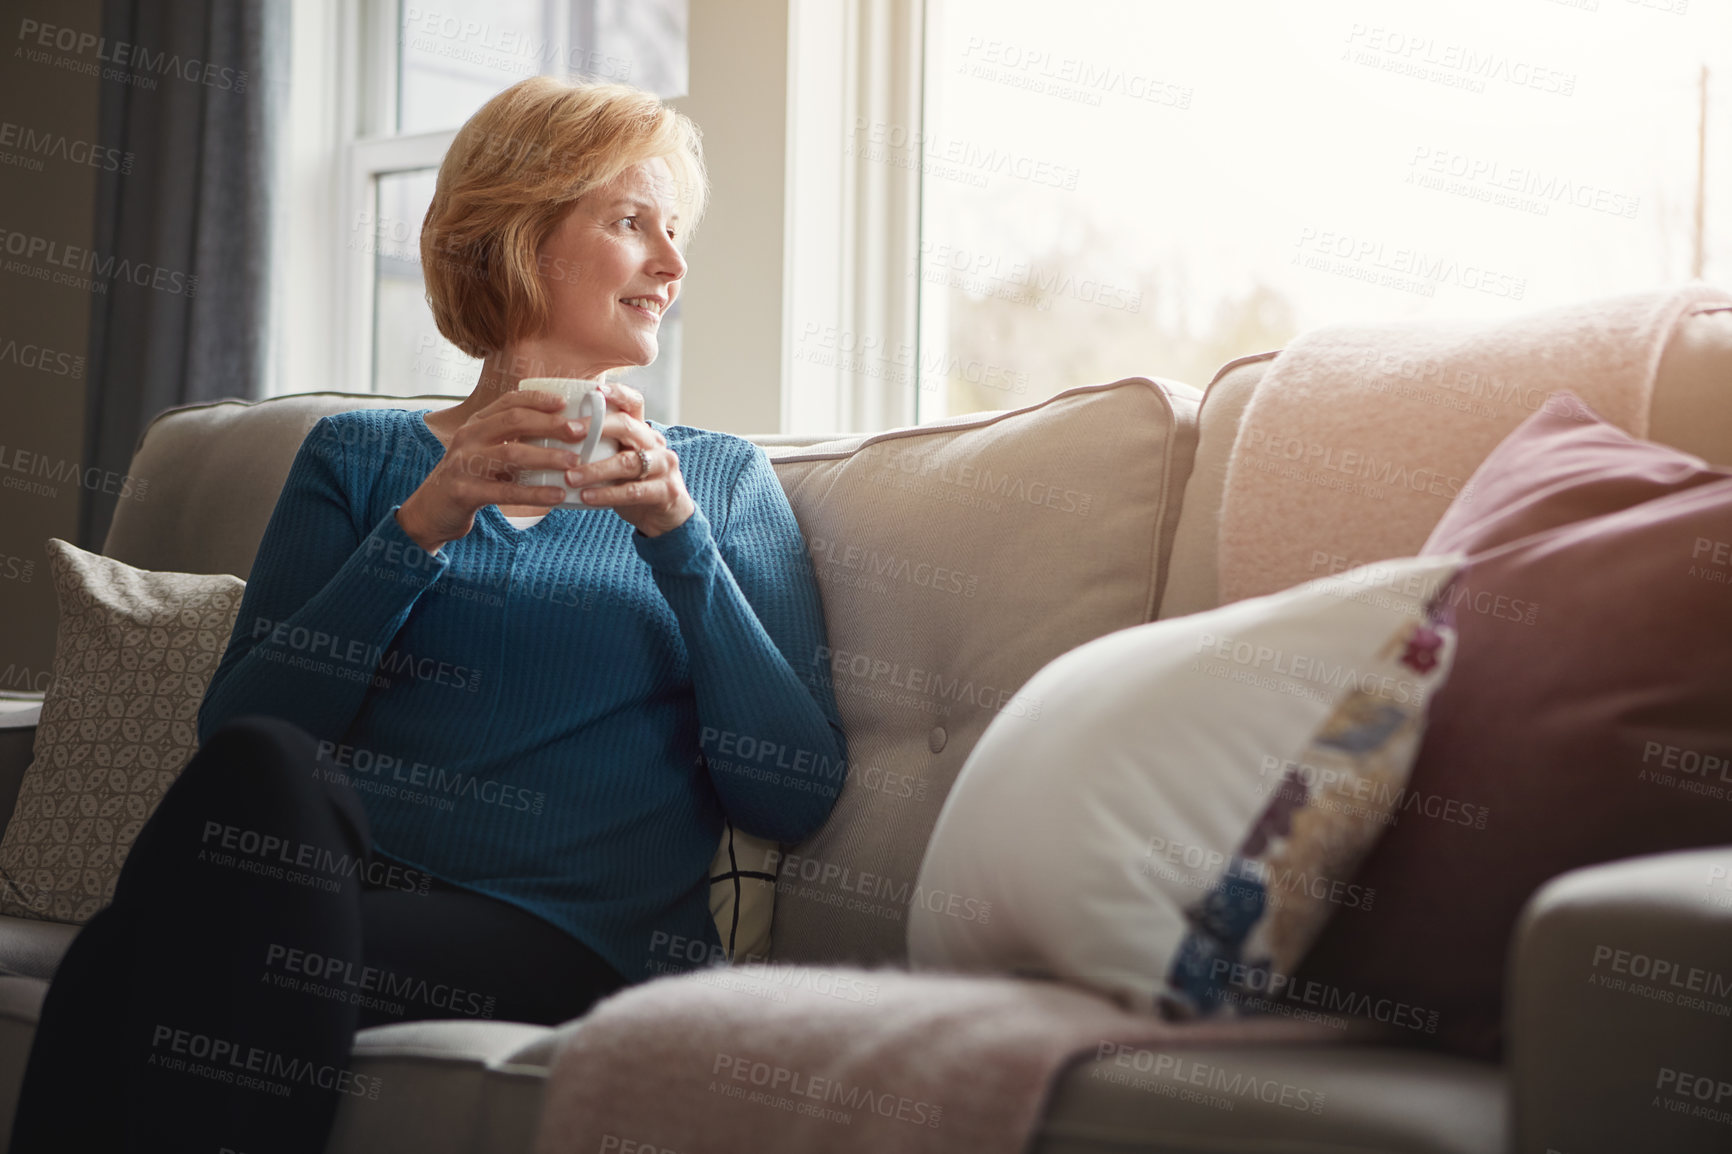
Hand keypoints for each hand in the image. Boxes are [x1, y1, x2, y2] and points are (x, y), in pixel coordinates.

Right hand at [395, 390, 580, 552]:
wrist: (430, 511)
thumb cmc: (469, 479)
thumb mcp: (485, 453)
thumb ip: (512, 441)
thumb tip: (560, 434)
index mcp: (476, 424)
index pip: (509, 401)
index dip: (538, 399)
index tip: (565, 402)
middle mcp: (468, 438)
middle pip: (513, 421)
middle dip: (550, 424)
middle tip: (580, 431)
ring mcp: (464, 463)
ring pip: (511, 453)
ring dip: (547, 457)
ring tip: (575, 462)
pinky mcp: (465, 492)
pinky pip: (506, 491)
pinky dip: (535, 493)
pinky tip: (558, 496)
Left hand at [566, 381, 695, 537]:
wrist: (665, 515)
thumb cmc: (633, 484)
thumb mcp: (618, 460)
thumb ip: (598, 447)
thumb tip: (552, 437)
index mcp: (642, 431)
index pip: (634, 402)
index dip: (617, 394)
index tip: (595, 390)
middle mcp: (655, 443)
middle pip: (628, 426)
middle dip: (596, 427)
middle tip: (568, 431)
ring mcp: (664, 466)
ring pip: (628, 462)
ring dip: (595, 469)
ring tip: (570, 477)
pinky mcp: (665, 491)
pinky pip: (633, 491)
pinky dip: (607, 494)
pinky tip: (586, 497)